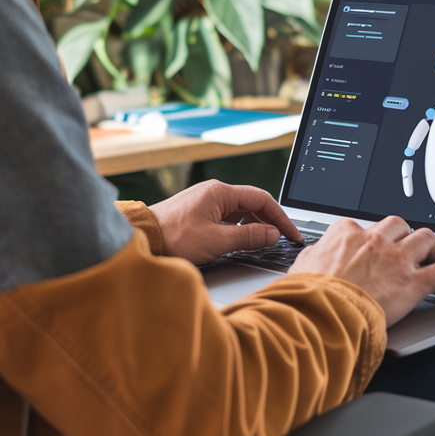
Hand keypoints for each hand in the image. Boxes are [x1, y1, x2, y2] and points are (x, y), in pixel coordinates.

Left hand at [149, 180, 303, 264]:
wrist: (142, 238)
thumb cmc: (174, 238)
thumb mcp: (217, 241)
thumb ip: (249, 237)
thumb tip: (272, 234)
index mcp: (220, 192)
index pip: (262, 199)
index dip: (281, 218)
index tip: (291, 234)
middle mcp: (214, 193)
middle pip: (252, 204)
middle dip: (269, 222)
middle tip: (282, 240)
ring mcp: (205, 201)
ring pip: (240, 211)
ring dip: (254, 225)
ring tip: (264, 242)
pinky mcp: (198, 212)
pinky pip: (227, 217)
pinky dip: (239, 228)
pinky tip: (242, 240)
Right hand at [289, 216, 434, 326]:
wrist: (322, 313)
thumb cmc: (308, 294)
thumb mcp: (301, 266)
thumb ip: (314, 255)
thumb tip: (316, 252)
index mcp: (347, 233)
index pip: (362, 226)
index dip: (369, 239)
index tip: (372, 248)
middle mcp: (375, 241)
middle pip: (399, 225)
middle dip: (403, 235)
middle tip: (404, 249)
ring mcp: (396, 260)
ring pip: (425, 238)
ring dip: (430, 248)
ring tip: (432, 257)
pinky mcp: (413, 283)